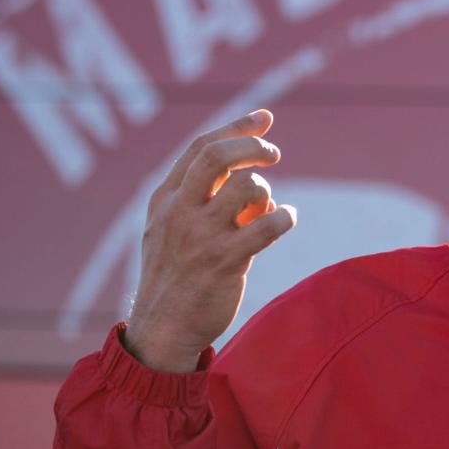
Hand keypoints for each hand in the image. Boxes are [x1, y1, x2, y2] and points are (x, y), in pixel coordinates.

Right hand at [123, 110, 296, 371]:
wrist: (163, 330)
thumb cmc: (177, 274)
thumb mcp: (171, 228)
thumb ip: (201, 197)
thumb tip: (254, 171)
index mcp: (165, 200)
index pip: (200, 147)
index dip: (236, 127)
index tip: (264, 118)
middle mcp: (179, 212)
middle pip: (218, 156)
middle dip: (253, 146)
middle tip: (274, 154)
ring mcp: (200, 236)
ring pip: (247, 187)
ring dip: (267, 192)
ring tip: (266, 211)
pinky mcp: (224, 261)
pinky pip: (267, 225)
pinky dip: (285, 218)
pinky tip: (285, 220)